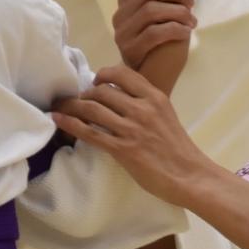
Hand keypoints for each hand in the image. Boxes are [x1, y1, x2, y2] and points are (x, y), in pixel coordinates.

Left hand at [52, 65, 213, 206]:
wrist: (189, 175)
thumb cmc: (178, 149)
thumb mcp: (166, 116)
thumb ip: (146, 104)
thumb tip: (120, 99)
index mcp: (155, 97)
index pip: (122, 73)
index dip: (103, 73)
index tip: (95, 81)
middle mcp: (142, 108)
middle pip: (102, 90)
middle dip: (84, 93)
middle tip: (76, 99)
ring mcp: (132, 129)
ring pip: (92, 108)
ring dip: (72, 106)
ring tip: (62, 107)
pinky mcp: (123, 149)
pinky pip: (90, 132)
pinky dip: (70, 123)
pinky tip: (59, 119)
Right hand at [112, 0, 196, 70]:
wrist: (153, 79)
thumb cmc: (164, 45)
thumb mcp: (172, 16)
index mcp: (127, 1)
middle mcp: (121, 13)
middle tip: (191, 0)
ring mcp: (123, 31)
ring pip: (151, 8)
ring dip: (179, 10)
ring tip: (191, 19)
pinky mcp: (130, 49)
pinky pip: (154, 32)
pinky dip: (175, 29)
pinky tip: (187, 32)